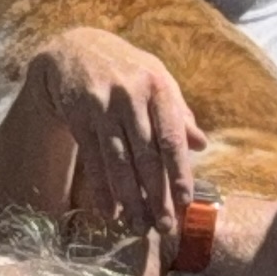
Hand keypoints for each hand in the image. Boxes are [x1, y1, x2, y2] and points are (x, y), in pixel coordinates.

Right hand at [30, 28, 203, 238]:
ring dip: (128, 198)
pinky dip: (100, 188)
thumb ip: (178, 114)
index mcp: (158, 86)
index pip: (171, 137)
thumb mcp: (156, 81)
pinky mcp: (78, 115)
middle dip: (156, 195)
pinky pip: (92, 159)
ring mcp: (102, 105)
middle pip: (145, 155)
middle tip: (164, 226)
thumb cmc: (126, 70)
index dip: (179, 171)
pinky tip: (109, 211)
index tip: (184, 201)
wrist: (74, 49)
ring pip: (118, 161)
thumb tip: (202, 145)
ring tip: (138, 226)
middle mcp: (130, 95)